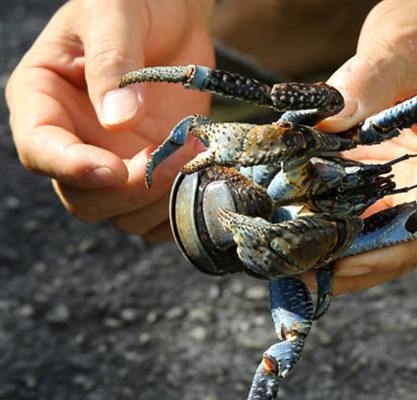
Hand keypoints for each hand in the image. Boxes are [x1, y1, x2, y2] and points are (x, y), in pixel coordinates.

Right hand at [6, 0, 214, 241]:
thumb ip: (112, 63)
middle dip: (129, 189)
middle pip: (83, 197)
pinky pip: (155, 214)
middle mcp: (75, 140)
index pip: (41, 150)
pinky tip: (199, 180)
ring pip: (121, 214)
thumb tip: (117, 122)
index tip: (113, 168)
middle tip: (174, 153)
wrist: (174, 11)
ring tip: (194, 154)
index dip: (72, 168)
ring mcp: (116, 160)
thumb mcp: (115, 15)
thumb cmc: (133, 0)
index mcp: (43, 101)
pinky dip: (177, 211)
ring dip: (159, 200)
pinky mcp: (151, 170)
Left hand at [313, 0, 416, 294]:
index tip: (345, 264)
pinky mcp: (388, 184)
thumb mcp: (404, 53)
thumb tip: (328, 120)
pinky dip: (330, 225)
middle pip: (406, 241)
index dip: (392, 249)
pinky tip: (295, 232)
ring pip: (379, 235)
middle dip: (354, 264)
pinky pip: (361, 214)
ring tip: (292, 268)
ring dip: (337, 253)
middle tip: (303, 279)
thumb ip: (371, 83)